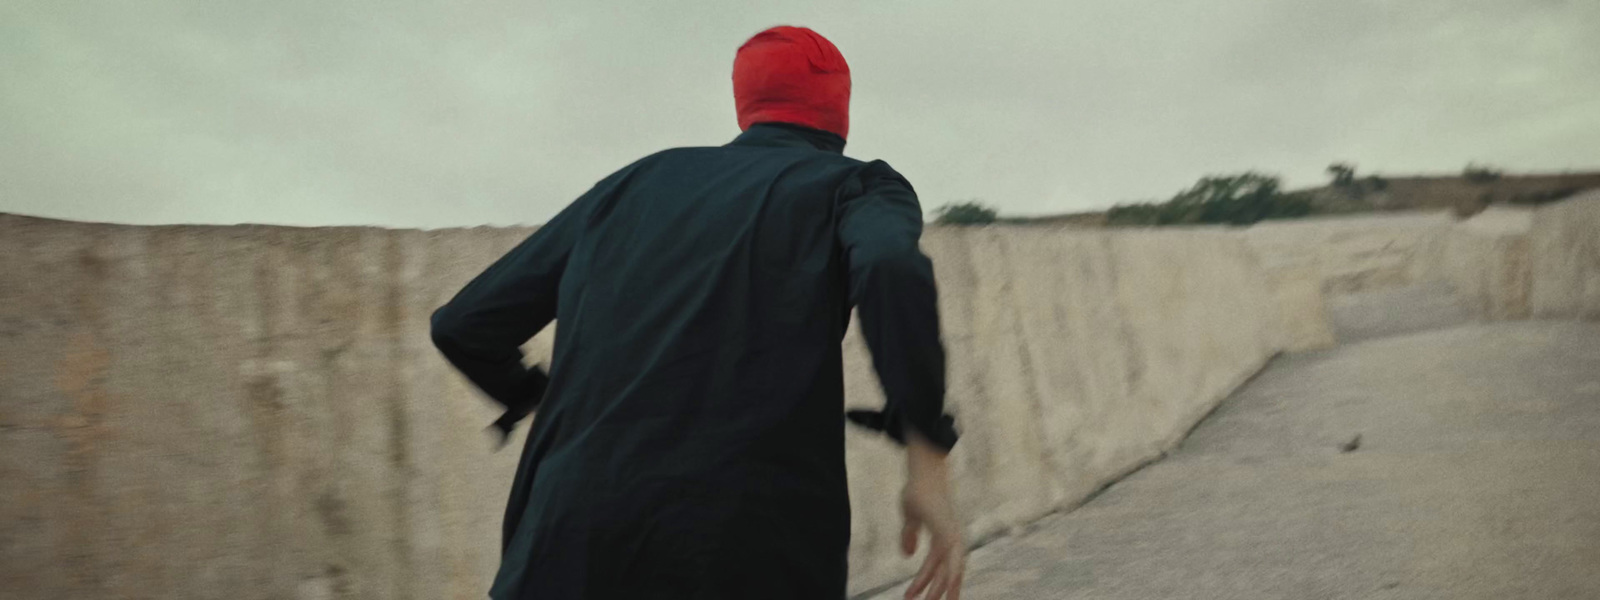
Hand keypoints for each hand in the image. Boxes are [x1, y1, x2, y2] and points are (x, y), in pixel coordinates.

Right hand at [901, 435, 964, 599]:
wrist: (923, 471)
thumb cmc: (918, 490)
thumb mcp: (910, 517)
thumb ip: (910, 535)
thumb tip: (908, 555)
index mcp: (944, 536)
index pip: (940, 565)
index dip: (931, 582)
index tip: (920, 597)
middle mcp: (951, 538)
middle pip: (951, 571)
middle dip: (944, 591)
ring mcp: (950, 534)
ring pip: (949, 568)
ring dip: (939, 587)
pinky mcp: (946, 530)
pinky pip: (945, 558)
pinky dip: (941, 574)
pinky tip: (936, 587)